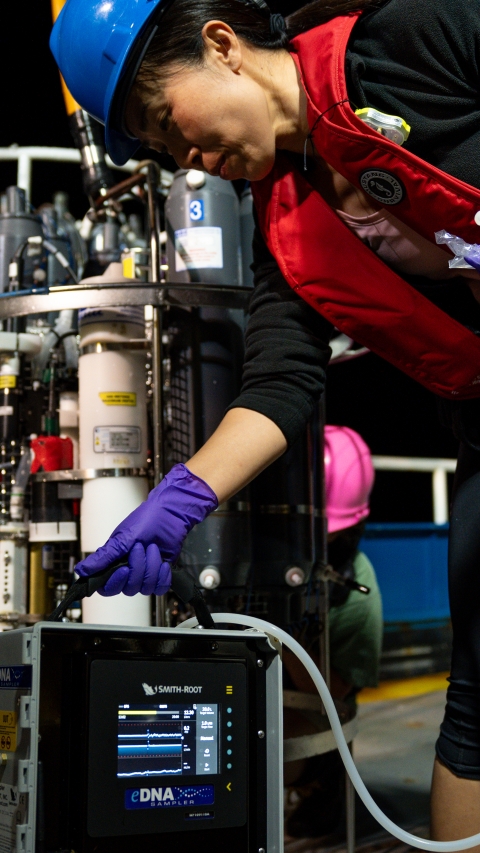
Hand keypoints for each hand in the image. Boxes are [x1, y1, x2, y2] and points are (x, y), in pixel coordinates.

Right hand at [75, 464, 217, 595]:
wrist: (170, 514)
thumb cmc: (146, 520)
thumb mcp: (122, 538)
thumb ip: (104, 556)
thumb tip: (81, 570)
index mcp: (114, 563)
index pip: (107, 588)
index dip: (115, 583)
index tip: (124, 569)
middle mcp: (128, 571)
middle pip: (128, 588)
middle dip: (138, 567)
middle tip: (141, 547)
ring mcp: (144, 574)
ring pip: (145, 587)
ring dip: (152, 566)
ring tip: (153, 548)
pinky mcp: (160, 575)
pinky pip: (160, 588)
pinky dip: (163, 576)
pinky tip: (163, 562)